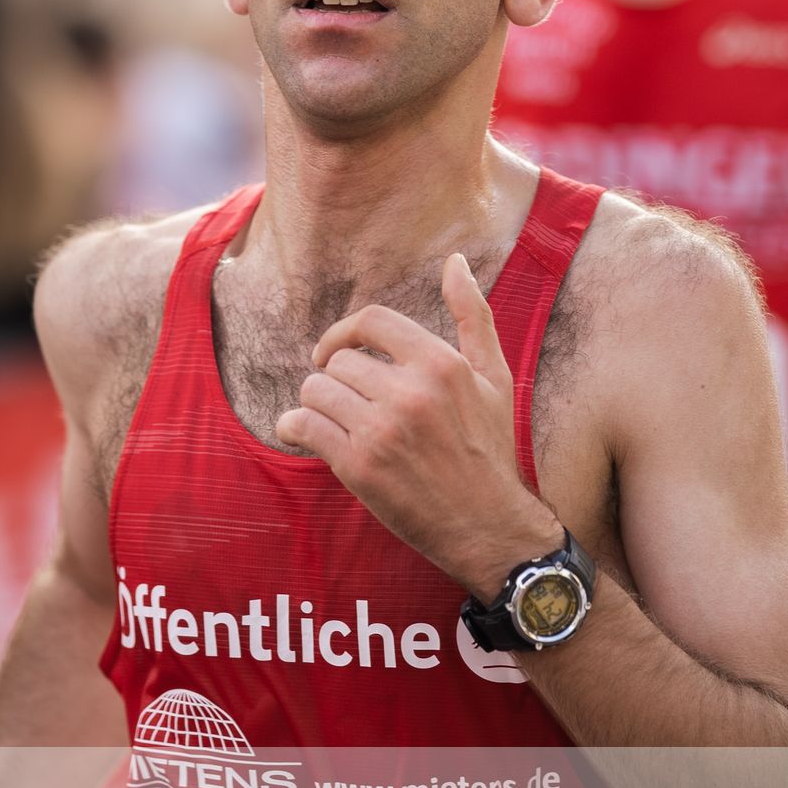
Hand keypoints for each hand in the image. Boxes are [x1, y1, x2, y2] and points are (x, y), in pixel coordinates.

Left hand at [276, 253, 561, 597]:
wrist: (489, 526)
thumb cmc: (490, 450)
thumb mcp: (494, 378)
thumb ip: (473, 316)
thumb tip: (455, 261)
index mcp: (442, 364)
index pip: (372, 321)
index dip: (344, 332)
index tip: (334, 353)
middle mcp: (412, 392)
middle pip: (339, 360)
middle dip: (335, 380)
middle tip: (344, 404)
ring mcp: (383, 429)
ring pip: (316, 390)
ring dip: (314, 404)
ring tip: (328, 421)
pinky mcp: (359, 466)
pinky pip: (303, 425)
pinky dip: (294, 427)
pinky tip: (302, 434)